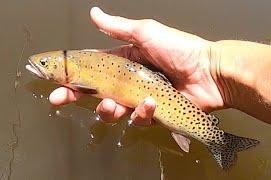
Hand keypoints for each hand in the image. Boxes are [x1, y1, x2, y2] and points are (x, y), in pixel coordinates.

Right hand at [49, 7, 224, 124]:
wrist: (209, 71)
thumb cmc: (180, 48)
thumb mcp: (145, 32)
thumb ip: (118, 27)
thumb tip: (94, 13)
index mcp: (124, 61)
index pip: (92, 69)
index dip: (73, 76)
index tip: (56, 82)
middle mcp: (129, 80)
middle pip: (96, 92)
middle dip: (76, 97)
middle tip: (60, 99)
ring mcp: (140, 98)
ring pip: (114, 110)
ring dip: (109, 109)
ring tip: (113, 105)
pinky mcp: (153, 113)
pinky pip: (139, 119)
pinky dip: (142, 113)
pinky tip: (151, 104)